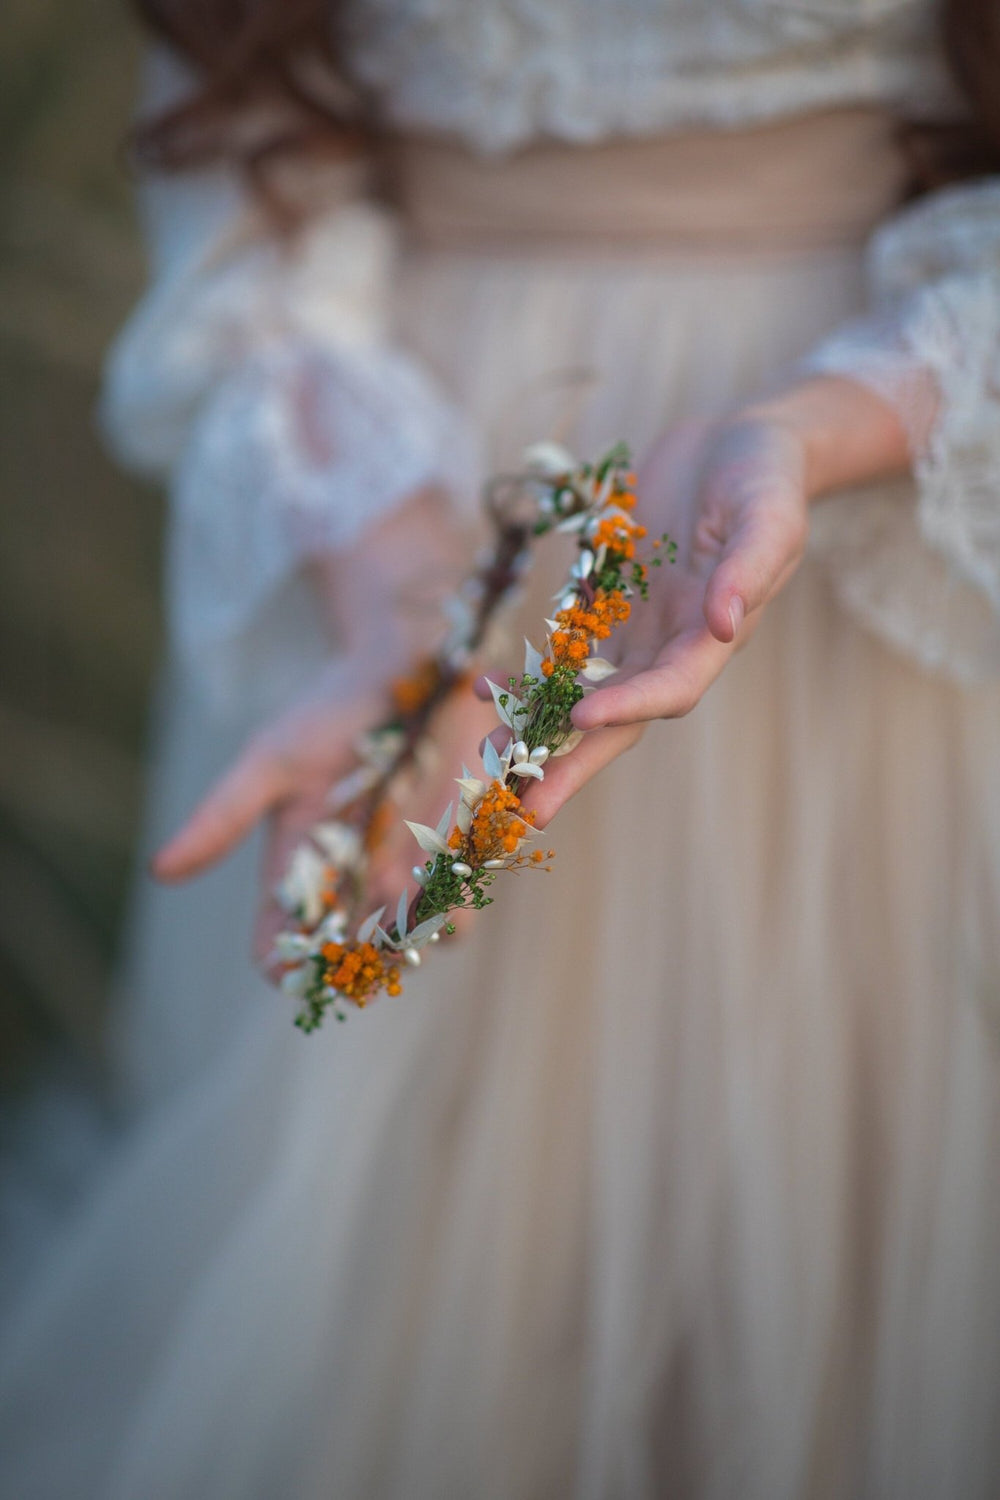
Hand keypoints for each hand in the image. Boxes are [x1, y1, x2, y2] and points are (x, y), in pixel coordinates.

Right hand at [151, 487, 488, 969]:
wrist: (408, 658)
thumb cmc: (330, 709)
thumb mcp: (271, 760)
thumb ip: (223, 817)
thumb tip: (159, 872)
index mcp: (308, 872)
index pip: (290, 945)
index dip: (292, 966)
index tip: (296, 965)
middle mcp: (364, 882)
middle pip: (365, 953)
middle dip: (368, 948)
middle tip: (368, 916)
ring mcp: (421, 867)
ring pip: (428, 930)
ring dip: (425, 919)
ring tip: (418, 881)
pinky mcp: (471, 843)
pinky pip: (475, 881)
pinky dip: (467, 882)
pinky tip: (472, 847)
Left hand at [509, 375, 910, 825]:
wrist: (736, 444)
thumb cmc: (764, 476)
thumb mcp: (768, 511)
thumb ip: (750, 567)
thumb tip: (723, 624)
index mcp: (713, 636)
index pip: (670, 688)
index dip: (628, 707)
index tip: (580, 717)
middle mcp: (671, 646)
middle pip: (618, 718)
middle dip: (572, 763)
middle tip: (526, 810)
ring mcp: (635, 631)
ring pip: (580, 696)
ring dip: (537, 732)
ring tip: (489, 760)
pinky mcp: (605, 607)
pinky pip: (561, 654)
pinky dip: (525, 676)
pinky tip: (483, 689)